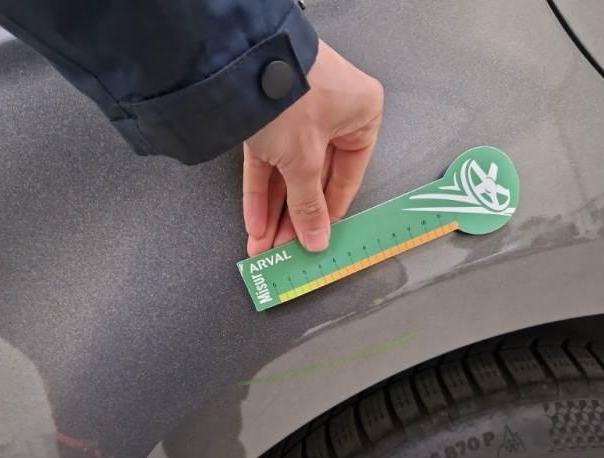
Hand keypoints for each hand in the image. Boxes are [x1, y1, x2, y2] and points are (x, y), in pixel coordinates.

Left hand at [243, 40, 383, 255]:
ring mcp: (297, 113)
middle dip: (294, 219)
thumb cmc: (292, 93)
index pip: (347, 178)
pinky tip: (254, 222)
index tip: (317, 241)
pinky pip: (266, 161)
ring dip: (274, 212)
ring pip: (287, 173)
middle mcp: (333, 112)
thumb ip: (309, 204)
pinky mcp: (265, 115)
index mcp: (361, 115)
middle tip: (285, 251)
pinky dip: (259, 191)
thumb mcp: (305, 160)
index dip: (328, 214)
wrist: (243, 60)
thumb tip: (317, 238)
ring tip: (264, 247)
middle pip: (313, 179)